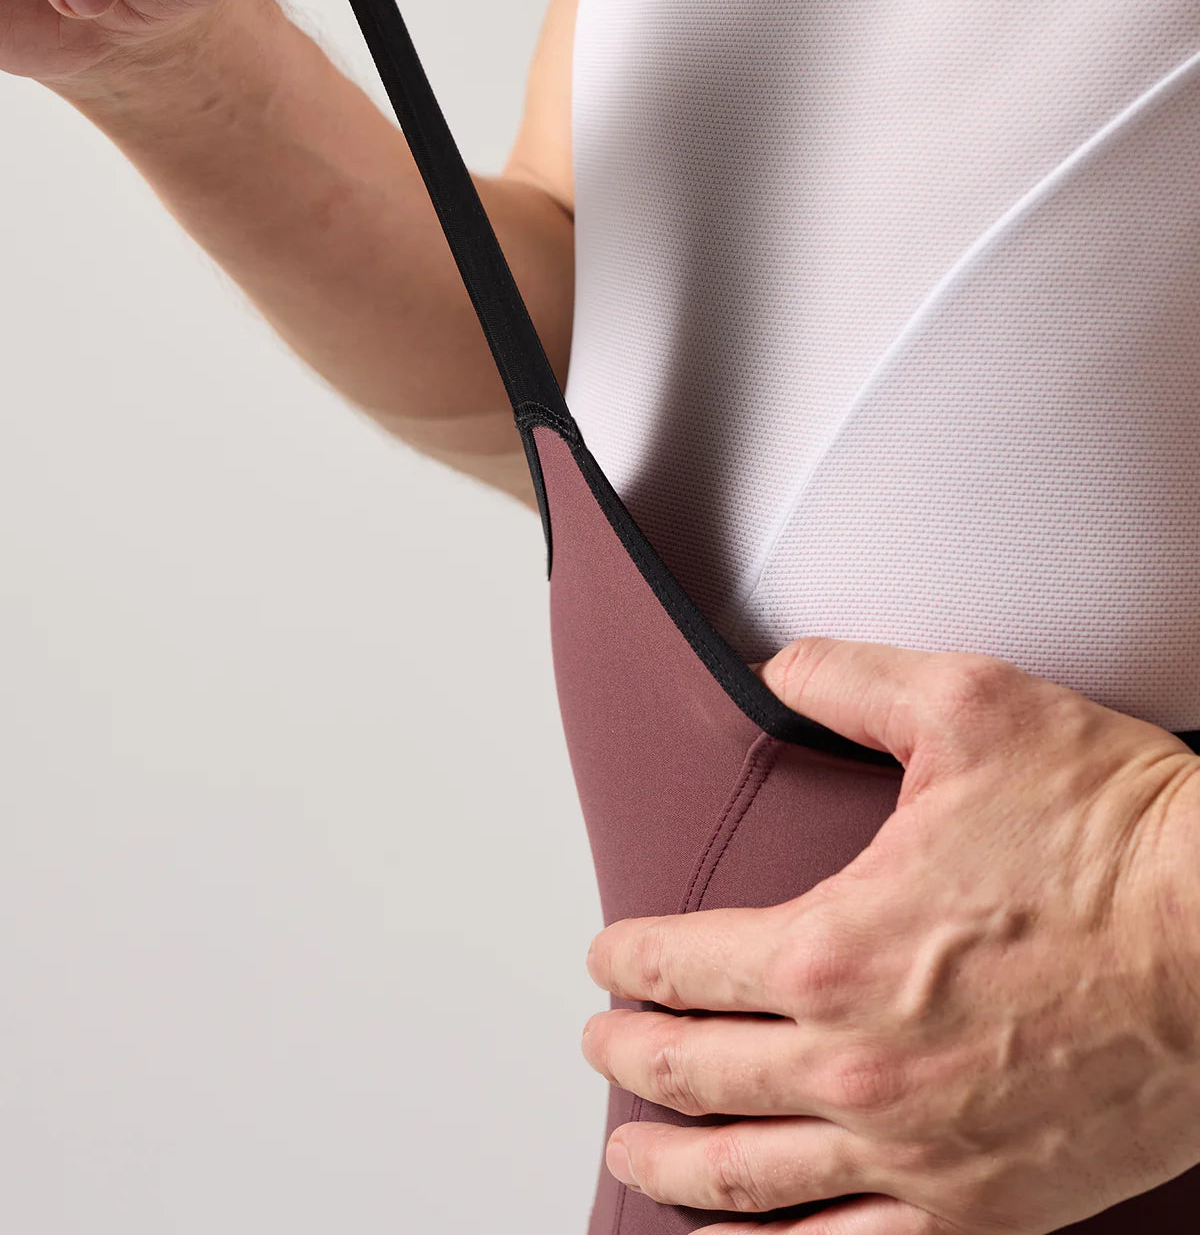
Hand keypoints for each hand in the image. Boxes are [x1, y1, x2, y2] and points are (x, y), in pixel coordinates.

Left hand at [580, 636, 1199, 1233]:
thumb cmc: (1114, 833)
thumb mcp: (968, 707)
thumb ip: (848, 680)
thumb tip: (775, 668)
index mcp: (836, 949)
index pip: (684, 965)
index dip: (628, 959)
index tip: (610, 956)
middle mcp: (858, 1068)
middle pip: (695, 1075)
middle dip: (629, 1056)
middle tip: (601, 1042)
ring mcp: (919, 1153)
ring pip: (749, 1180)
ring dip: (673, 1165)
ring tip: (631, 1153)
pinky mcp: (985, 1211)